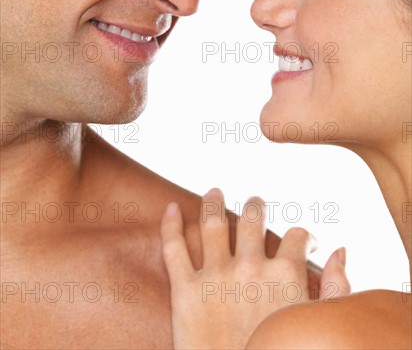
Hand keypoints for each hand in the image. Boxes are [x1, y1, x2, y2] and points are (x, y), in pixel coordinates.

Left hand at [161, 188, 330, 349]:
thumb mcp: (317, 324)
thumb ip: (336, 288)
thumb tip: (340, 252)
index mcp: (285, 275)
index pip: (296, 237)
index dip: (302, 237)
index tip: (300, 241)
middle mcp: (250, 267)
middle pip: (252, 218)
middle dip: (255, 206)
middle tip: (255, 202)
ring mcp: (215, 276)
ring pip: (212, 223)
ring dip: (213, 203)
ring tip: (214, 193)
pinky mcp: (185, 291)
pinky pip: (174, 247)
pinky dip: (171, 224)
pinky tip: (172, 209)